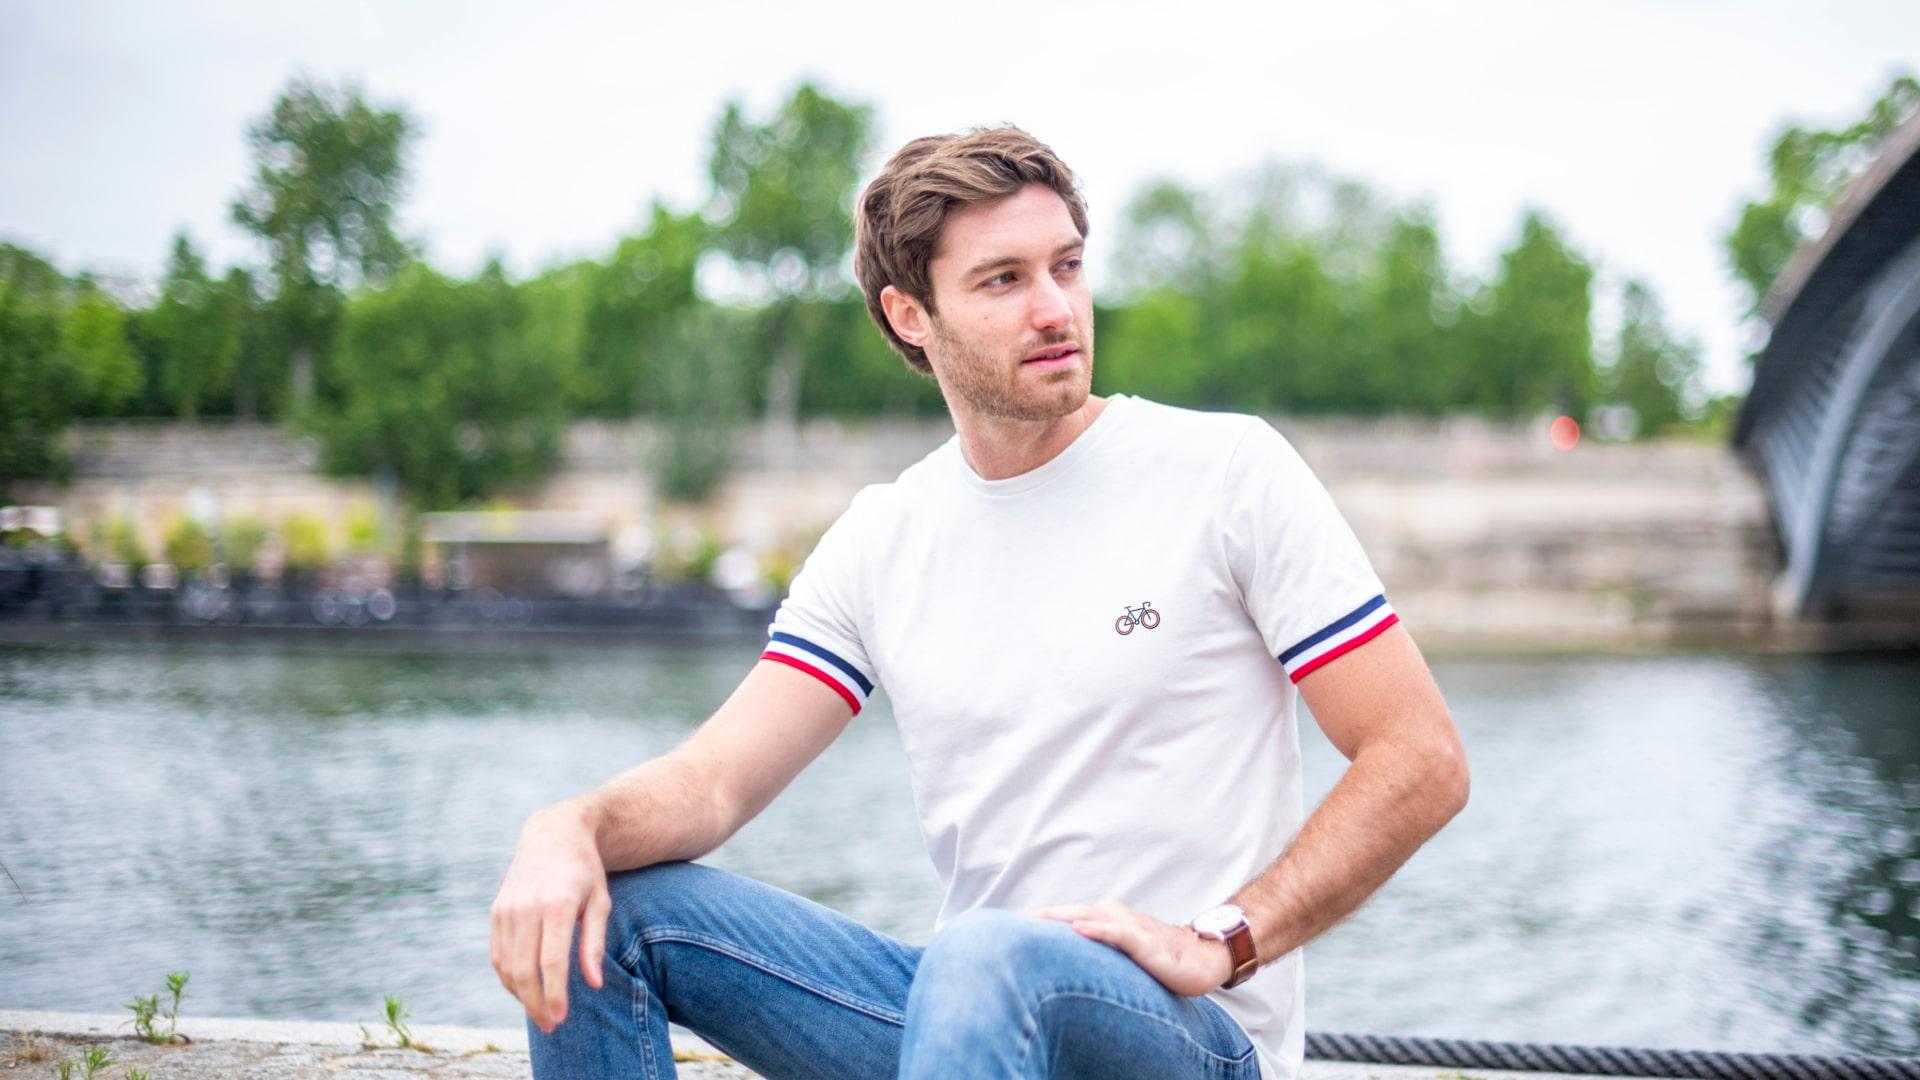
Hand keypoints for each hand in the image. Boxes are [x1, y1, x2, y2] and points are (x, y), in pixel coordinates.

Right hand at [490, 800, 611, 1033]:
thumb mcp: (600, 902)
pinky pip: (497, 955)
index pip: (550, 961)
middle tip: (551, 1026)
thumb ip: (594, 944)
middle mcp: (526, 907)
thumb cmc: (585, 872)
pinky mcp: (496, 912)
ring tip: (541, 1012)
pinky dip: (509, 978)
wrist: (553, 835)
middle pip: (524, 969)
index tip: (561, 1019)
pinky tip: (526, 990)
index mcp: (556, 904)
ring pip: (506, 966)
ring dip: (520, 995)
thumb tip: (593, 985)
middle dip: (536, 1004)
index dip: (554, 994)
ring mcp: (506, 909)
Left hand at [1026, 900, 1234, 995]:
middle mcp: (1113, 915)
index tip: (1005, 927)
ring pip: (1088, 918)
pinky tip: (1079, 930)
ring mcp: (1128, 926)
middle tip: (1007, 925)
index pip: (1064, 918)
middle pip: (1068, 914)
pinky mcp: (1144, 940)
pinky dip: (1098, 930)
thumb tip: (1063, 960)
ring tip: (1033, 922)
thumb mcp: (1118, 954)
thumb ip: (1094, 951)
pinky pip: (1117, 933)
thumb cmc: (1158, 955)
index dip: (1038, 922)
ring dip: (1060, 920)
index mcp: (1104, 917)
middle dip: (1040, 919)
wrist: (1201, 958)